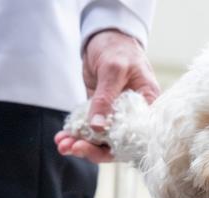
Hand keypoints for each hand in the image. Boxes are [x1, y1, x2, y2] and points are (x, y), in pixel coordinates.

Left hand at [55, 29, 159, 162]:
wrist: (106, 37)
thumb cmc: (118, 49)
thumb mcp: (113, 69)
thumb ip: (105, 98)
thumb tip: (98, 128)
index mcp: (146, 107)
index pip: (134, 138)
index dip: (114, 148)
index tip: (92, 148)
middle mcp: (132, 117)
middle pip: (116, 144)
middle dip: (92, 150)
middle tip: (72, 148)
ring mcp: (115, 116)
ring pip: (100, 140)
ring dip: (80, 144)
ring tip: (62, 145)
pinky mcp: (100, 113)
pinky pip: (88, 130)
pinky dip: (75, 135)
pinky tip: (61, 137)